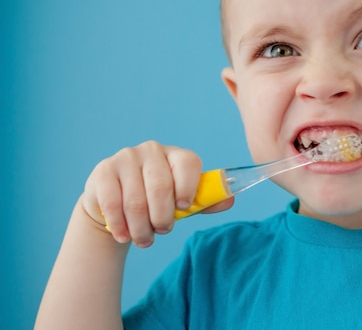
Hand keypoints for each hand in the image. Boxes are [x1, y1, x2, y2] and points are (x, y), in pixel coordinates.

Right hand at [81, 141, 232, 246]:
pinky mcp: (104, 170)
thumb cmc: (157, 201)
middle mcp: (152, 150)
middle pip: (161, 187)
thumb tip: (230, 200)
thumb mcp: (182, 201)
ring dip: (141, 227)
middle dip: (163, 217)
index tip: (184, 208)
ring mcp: (126, 158)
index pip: (188, 164)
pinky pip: (112, 203)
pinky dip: (120, 225)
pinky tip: (124, 235)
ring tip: (144, 239)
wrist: (116, 202)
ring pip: (136, 201)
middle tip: (163, 231)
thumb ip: (205, 201)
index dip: (188, 188)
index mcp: (177, 155)